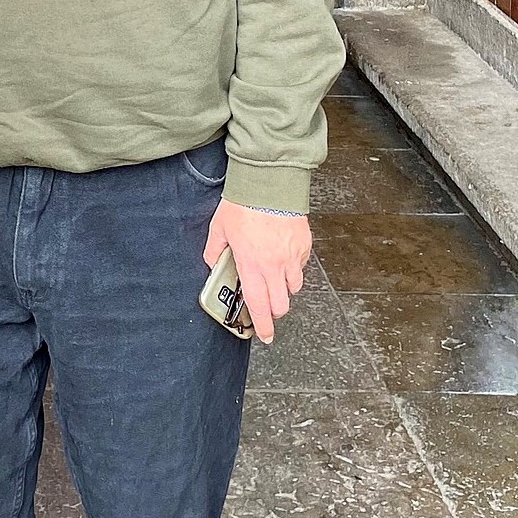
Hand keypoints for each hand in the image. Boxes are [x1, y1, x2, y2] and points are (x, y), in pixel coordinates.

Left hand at [203, 201, 310, 344]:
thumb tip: (213, 263)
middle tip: (266, 304)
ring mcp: (292, 256)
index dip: (261, 325)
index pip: (257, 305)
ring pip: (293, 288)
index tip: (264, 335)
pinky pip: (301, 266)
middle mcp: (274, 265)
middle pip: (280, 305)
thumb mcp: (219, 228)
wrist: (269, 182)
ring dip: (283, 288)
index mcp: (251, 264)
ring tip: (272, 275)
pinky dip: (293, 267)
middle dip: (273, 310)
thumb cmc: (244, 203)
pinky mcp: (304, 245)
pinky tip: (282, 254)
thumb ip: (214, 250)